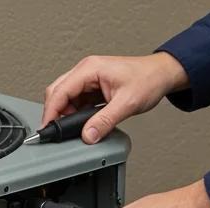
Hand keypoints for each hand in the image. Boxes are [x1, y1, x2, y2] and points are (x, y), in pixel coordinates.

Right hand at [42, 52, 188, 142]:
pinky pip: (74, 101)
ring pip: (63, 98)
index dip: (50, 113)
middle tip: (61, 131)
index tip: (47, 130)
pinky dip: (74, 113)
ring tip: (77, 126)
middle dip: (55, 113)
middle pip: (56, 92)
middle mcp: (86, 71)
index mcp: (90, 69)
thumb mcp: (126, 103)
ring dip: (65, 114)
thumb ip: (104, 121)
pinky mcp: (91, 87)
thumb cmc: (148, 79)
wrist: (162, 75)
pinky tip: (83, 120)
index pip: (59, 92)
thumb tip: (87, 135)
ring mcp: (87, 79)